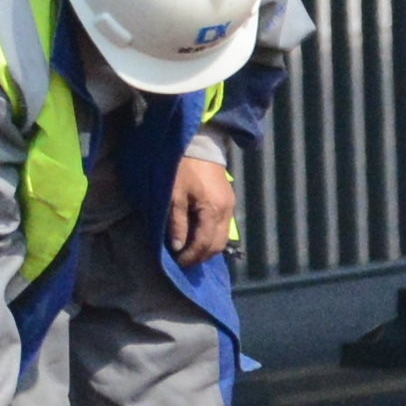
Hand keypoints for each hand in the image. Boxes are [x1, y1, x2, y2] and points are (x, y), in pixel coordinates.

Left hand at [168, 144, 240, 261]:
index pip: (204, 244)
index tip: (177, 262)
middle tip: (184, 260)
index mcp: (213, 210)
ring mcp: (230, 206)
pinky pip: (223, 227)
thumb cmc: (183, 167)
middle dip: (201, 256)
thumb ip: (177, 222)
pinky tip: (199, 236)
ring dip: (207, 248)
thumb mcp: (174, 194)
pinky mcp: (229, 200)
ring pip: (223, 238)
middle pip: (218, 245)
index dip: (191, 257)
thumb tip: (178, 246)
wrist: (200, 143)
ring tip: (190, 250)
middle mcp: (226, 211)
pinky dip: (212, 236)